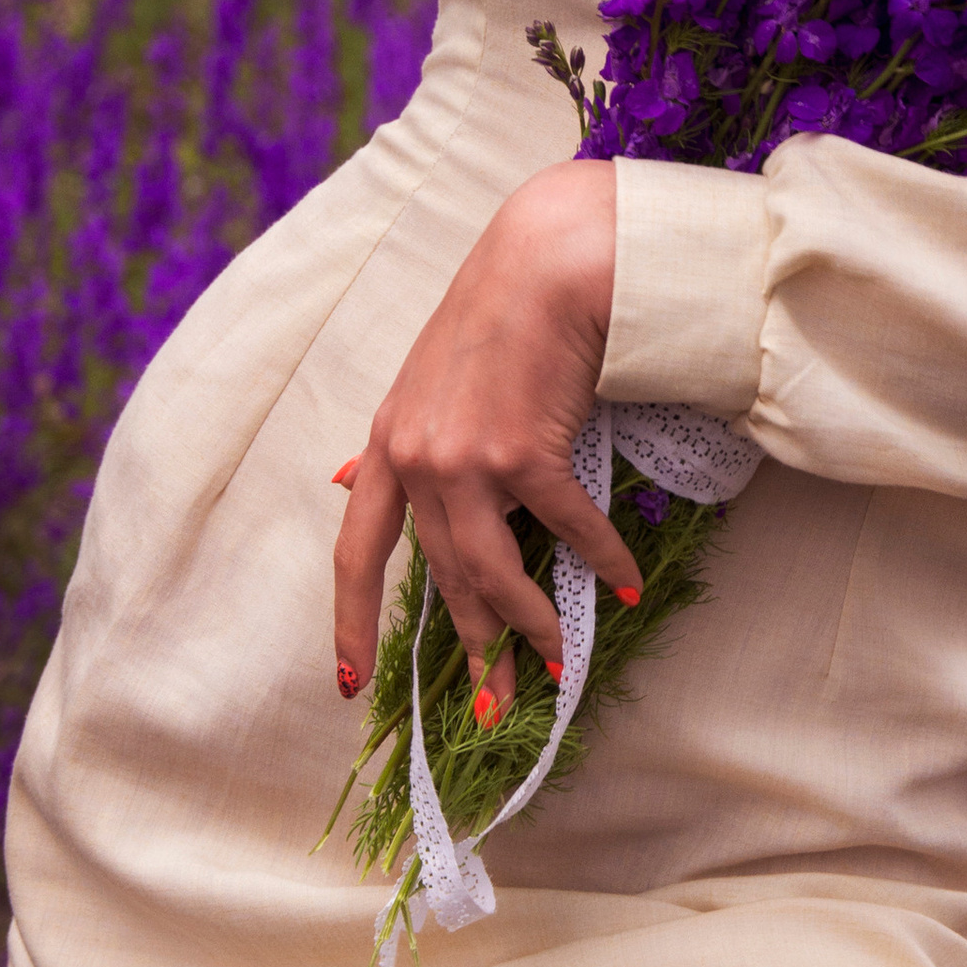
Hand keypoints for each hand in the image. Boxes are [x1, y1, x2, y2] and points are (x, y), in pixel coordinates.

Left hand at [332, 160, 636, 724]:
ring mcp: (465, 460)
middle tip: (495, 701)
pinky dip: (598, 561)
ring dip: (532, 624)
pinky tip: (620, 585)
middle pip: (442, 580)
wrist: (544, 264)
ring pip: (496, 574)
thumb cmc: (495, 317)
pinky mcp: (523, 453)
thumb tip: (345, 479)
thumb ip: (399, 438)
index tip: (350, 681)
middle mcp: (415, 460)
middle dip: (472, 647)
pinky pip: (565, 529)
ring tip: (559, 660)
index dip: (350, 622)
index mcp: (387, 446)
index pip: (355, 552)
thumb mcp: (423, 382)